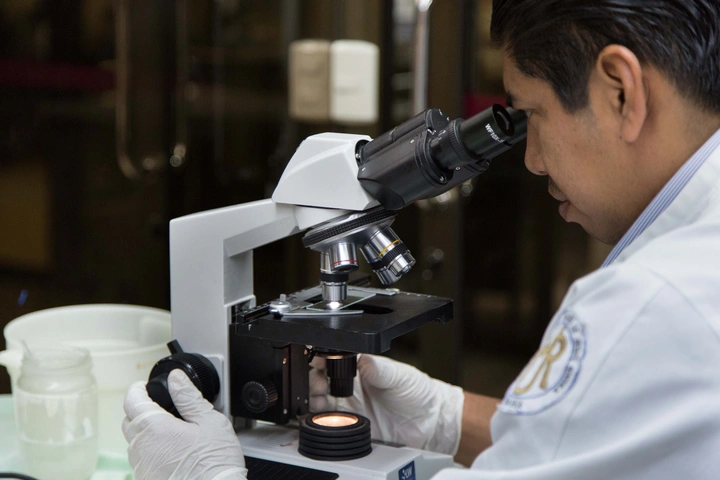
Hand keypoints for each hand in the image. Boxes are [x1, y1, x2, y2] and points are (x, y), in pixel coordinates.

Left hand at [122, 370, 247, 479]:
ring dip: (144, 434)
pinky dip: (150, 453)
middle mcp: (142, 450)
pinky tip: (170, 454)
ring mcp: (142, 469)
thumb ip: (189, 397)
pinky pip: (140, 462)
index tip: (142, 386)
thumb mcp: (210, 422)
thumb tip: (176, 378)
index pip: (132, 402)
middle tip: (156, 407)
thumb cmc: (215, 463)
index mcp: (156, 429)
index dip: (136, 390)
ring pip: (133, 444)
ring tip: (167, 432)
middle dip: (139, 410)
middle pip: (128, 422)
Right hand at [310, 354, 464, 454]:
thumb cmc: (417, 393)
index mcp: (359, 366)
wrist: (429, 422)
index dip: (320, 358)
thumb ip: (377, 368)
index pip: (331, 359)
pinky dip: (317, 419)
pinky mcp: (349, 425)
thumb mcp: (398, 375)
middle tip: (318, 382)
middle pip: (319, 379)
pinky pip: (326, 422)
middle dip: (312, 379)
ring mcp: (348, 406)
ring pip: (318, 400)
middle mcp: (349, 385)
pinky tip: (319, 414)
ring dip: (312, 397)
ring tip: (319, 397)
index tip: (317, 360)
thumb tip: (360, 356)